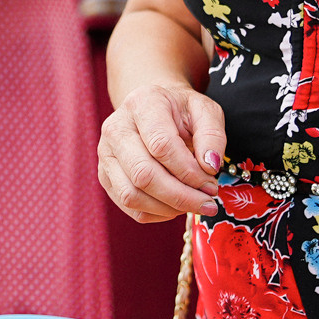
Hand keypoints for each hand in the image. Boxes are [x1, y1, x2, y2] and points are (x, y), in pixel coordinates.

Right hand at [99, 81, 225, 222]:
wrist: (154, 111)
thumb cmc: (180, 112)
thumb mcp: (205, 111)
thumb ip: (212, 135)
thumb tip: (210, 166)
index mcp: (142, 104)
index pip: (161, 145)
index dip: (188, 171)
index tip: (210, 183)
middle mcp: (116, 129)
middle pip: (143, 174)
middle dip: (180, 196)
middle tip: (207, 203)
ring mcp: (106, 155)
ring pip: (132, 195)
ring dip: (168, 208)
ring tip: (193, 204)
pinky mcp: (106, 177)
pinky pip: (130, 207)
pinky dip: (157, 213)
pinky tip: (176, 206)